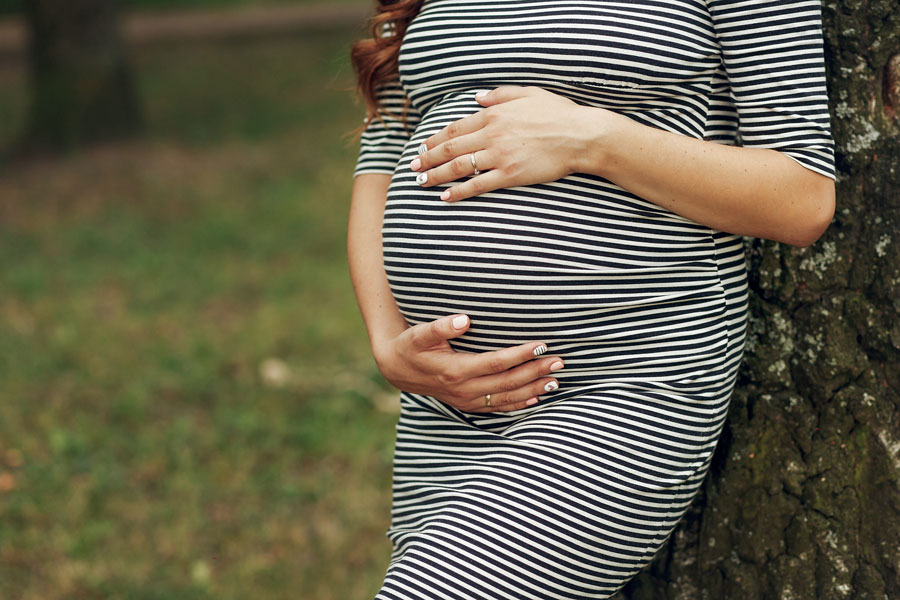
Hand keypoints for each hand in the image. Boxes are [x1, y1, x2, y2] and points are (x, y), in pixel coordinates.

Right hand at [373, 314, 564, 412]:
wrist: (396, 369)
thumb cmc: (410, 346)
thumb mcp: (418, 333)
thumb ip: (440, 326)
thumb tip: (464, 320)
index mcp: (455, 370)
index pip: (496, 363)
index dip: (520, 355)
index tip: (541, 345)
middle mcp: (464, 389)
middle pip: (507, 383)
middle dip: (534, 372)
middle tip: (559, 361)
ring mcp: (467, 400)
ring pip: (506, 399)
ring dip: (532, 389)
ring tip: (556, 380)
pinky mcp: (468, 404)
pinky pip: (498, 408)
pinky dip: (519, 404)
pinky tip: (536, 398)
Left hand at [409, 85, 605, 201]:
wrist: (580, 135)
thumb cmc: (558, 113)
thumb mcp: (528, 93)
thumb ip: (500, 95)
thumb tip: (477, 98)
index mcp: (494, 114)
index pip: (455, 128)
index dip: (436, 139)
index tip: (424, 147)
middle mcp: (492, 134)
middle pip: (451, 148)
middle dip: (428, 159)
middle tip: (413, 168)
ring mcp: (500, 156)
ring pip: (459, 166)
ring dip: (436, 175)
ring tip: (422, 183)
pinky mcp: (510, 175)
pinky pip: (478, 185)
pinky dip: (459, 192)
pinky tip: (445, 197)